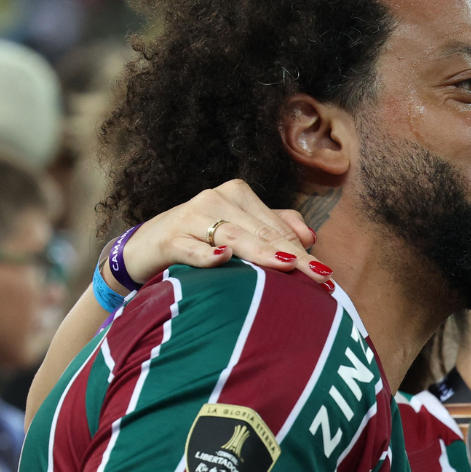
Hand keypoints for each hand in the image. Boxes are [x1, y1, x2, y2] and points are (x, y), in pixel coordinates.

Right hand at [112, 179, 332, 289]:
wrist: (145, 247)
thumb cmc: (199, 239)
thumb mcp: (239, 229)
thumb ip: (274, 226)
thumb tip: (311, 237)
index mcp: (238, 194)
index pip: (277, 226)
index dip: (302, 250)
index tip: (325, 274)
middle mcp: (217, 199)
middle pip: (261, 231)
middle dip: (292, 255)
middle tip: (319, 277)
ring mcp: (191, 217)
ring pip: (233, 237)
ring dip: (261, 252)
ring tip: (288, 266)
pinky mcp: (169, 238)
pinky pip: (191, 247)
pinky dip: (206, 254)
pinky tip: (222, 259)